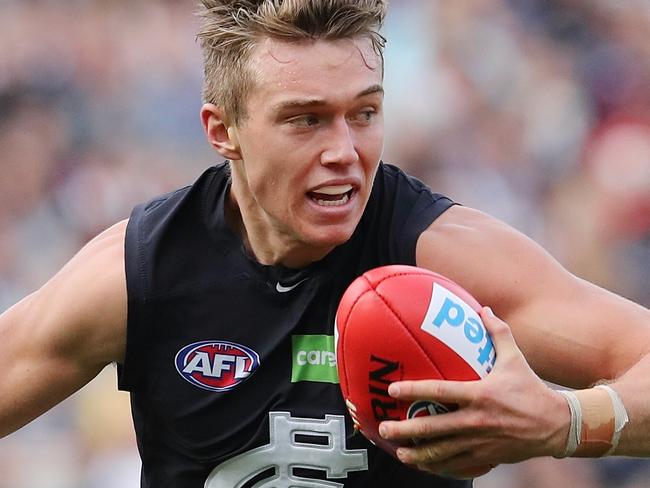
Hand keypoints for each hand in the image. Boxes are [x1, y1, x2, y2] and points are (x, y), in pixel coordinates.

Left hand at [378, 307, 568, 477]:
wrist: (556, 425)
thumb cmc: (531, 388)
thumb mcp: (515, 358)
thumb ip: (498, 332)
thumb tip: (484, 308)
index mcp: (480, 394)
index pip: (440, 392)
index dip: (414, 391)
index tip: (393, 390)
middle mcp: (476, 420)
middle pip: (433, 428)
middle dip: (405, 430)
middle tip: (384, 428)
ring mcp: (480, 442)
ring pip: (442, 452)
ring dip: (418, 454)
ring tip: (398, 453)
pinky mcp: (486, 457)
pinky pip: (457, 465)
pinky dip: (438, 467)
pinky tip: (424, 465)